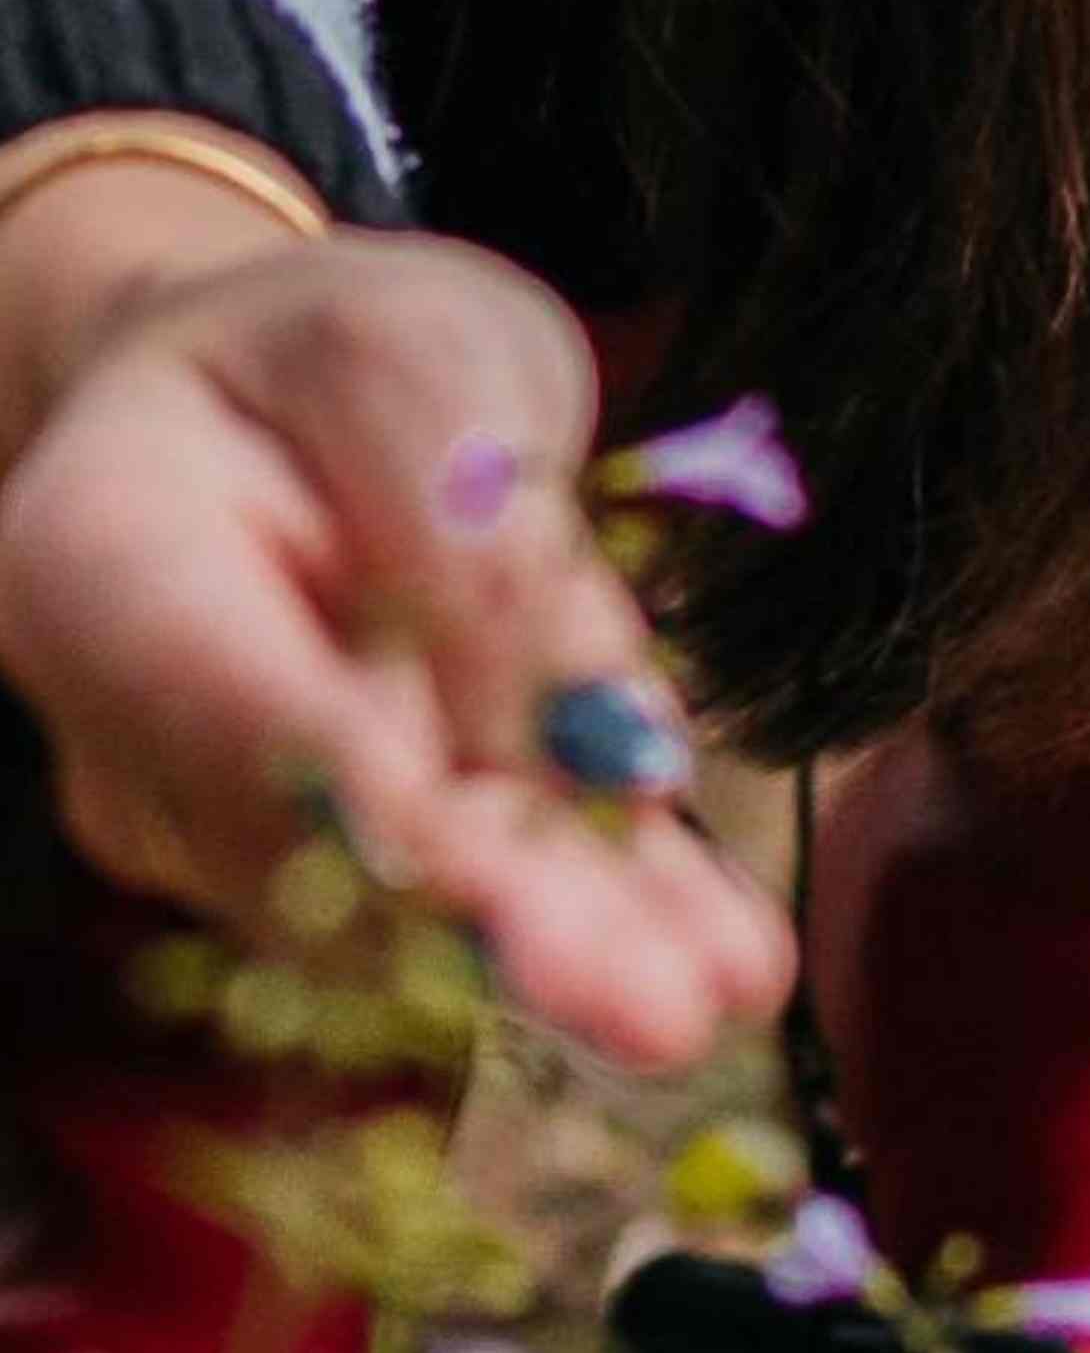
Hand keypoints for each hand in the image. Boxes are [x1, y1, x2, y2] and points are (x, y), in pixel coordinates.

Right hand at [0, 186, 794, 1068]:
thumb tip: (567, 724)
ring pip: (424, 898)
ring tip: (726, 981)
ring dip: (576, 941)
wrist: (280, 400)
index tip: (472, 886)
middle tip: (653, 1006)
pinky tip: (726, 954)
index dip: (358, 807)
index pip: (231, 704)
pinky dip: (610, 913)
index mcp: (99, 556)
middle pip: (333, 850)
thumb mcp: (411, 349)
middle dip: (500, 930)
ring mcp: (236, 814)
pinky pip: (490, 884)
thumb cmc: (328, 346)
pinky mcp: (357, 852)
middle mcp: (139, 725)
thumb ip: (466, 518)